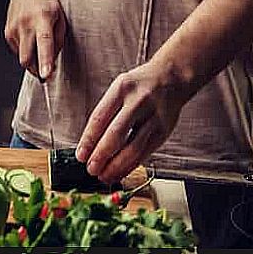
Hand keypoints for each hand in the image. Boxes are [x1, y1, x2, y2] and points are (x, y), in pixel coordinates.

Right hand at [4, 0, 65, 80]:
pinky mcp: (7, 32)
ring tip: (37, 41)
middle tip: (46, 69)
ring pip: (22, 57)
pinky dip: (25, 50)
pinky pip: (17, 51)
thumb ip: (58, 41)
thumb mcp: (60, 18)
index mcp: (43, 18)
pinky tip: (29, 37)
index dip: (45, 60)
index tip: (46, 75)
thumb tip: (52, 62)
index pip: (44, 42)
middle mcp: (26, 24)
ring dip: (32, 58)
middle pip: (27, 59)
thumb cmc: (46, 0)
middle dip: (36, 69)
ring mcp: (14, 28)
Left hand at [75, 60, 193, 182]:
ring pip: (133, 147)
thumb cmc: (140, 86)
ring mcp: (153, 117)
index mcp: (121, 89)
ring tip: (104, 176)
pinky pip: (145, 153)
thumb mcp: (119, 88)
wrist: (171, 78)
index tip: (81, 155)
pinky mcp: (164, 131)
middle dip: (101, 155)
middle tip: (91, 169)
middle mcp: (138, 102)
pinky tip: (121, 172)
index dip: (88, 140)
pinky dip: (131, 165)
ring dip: (116, 166)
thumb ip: (107, 112)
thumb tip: (90, 144)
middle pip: (116, 134)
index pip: (100, 117)